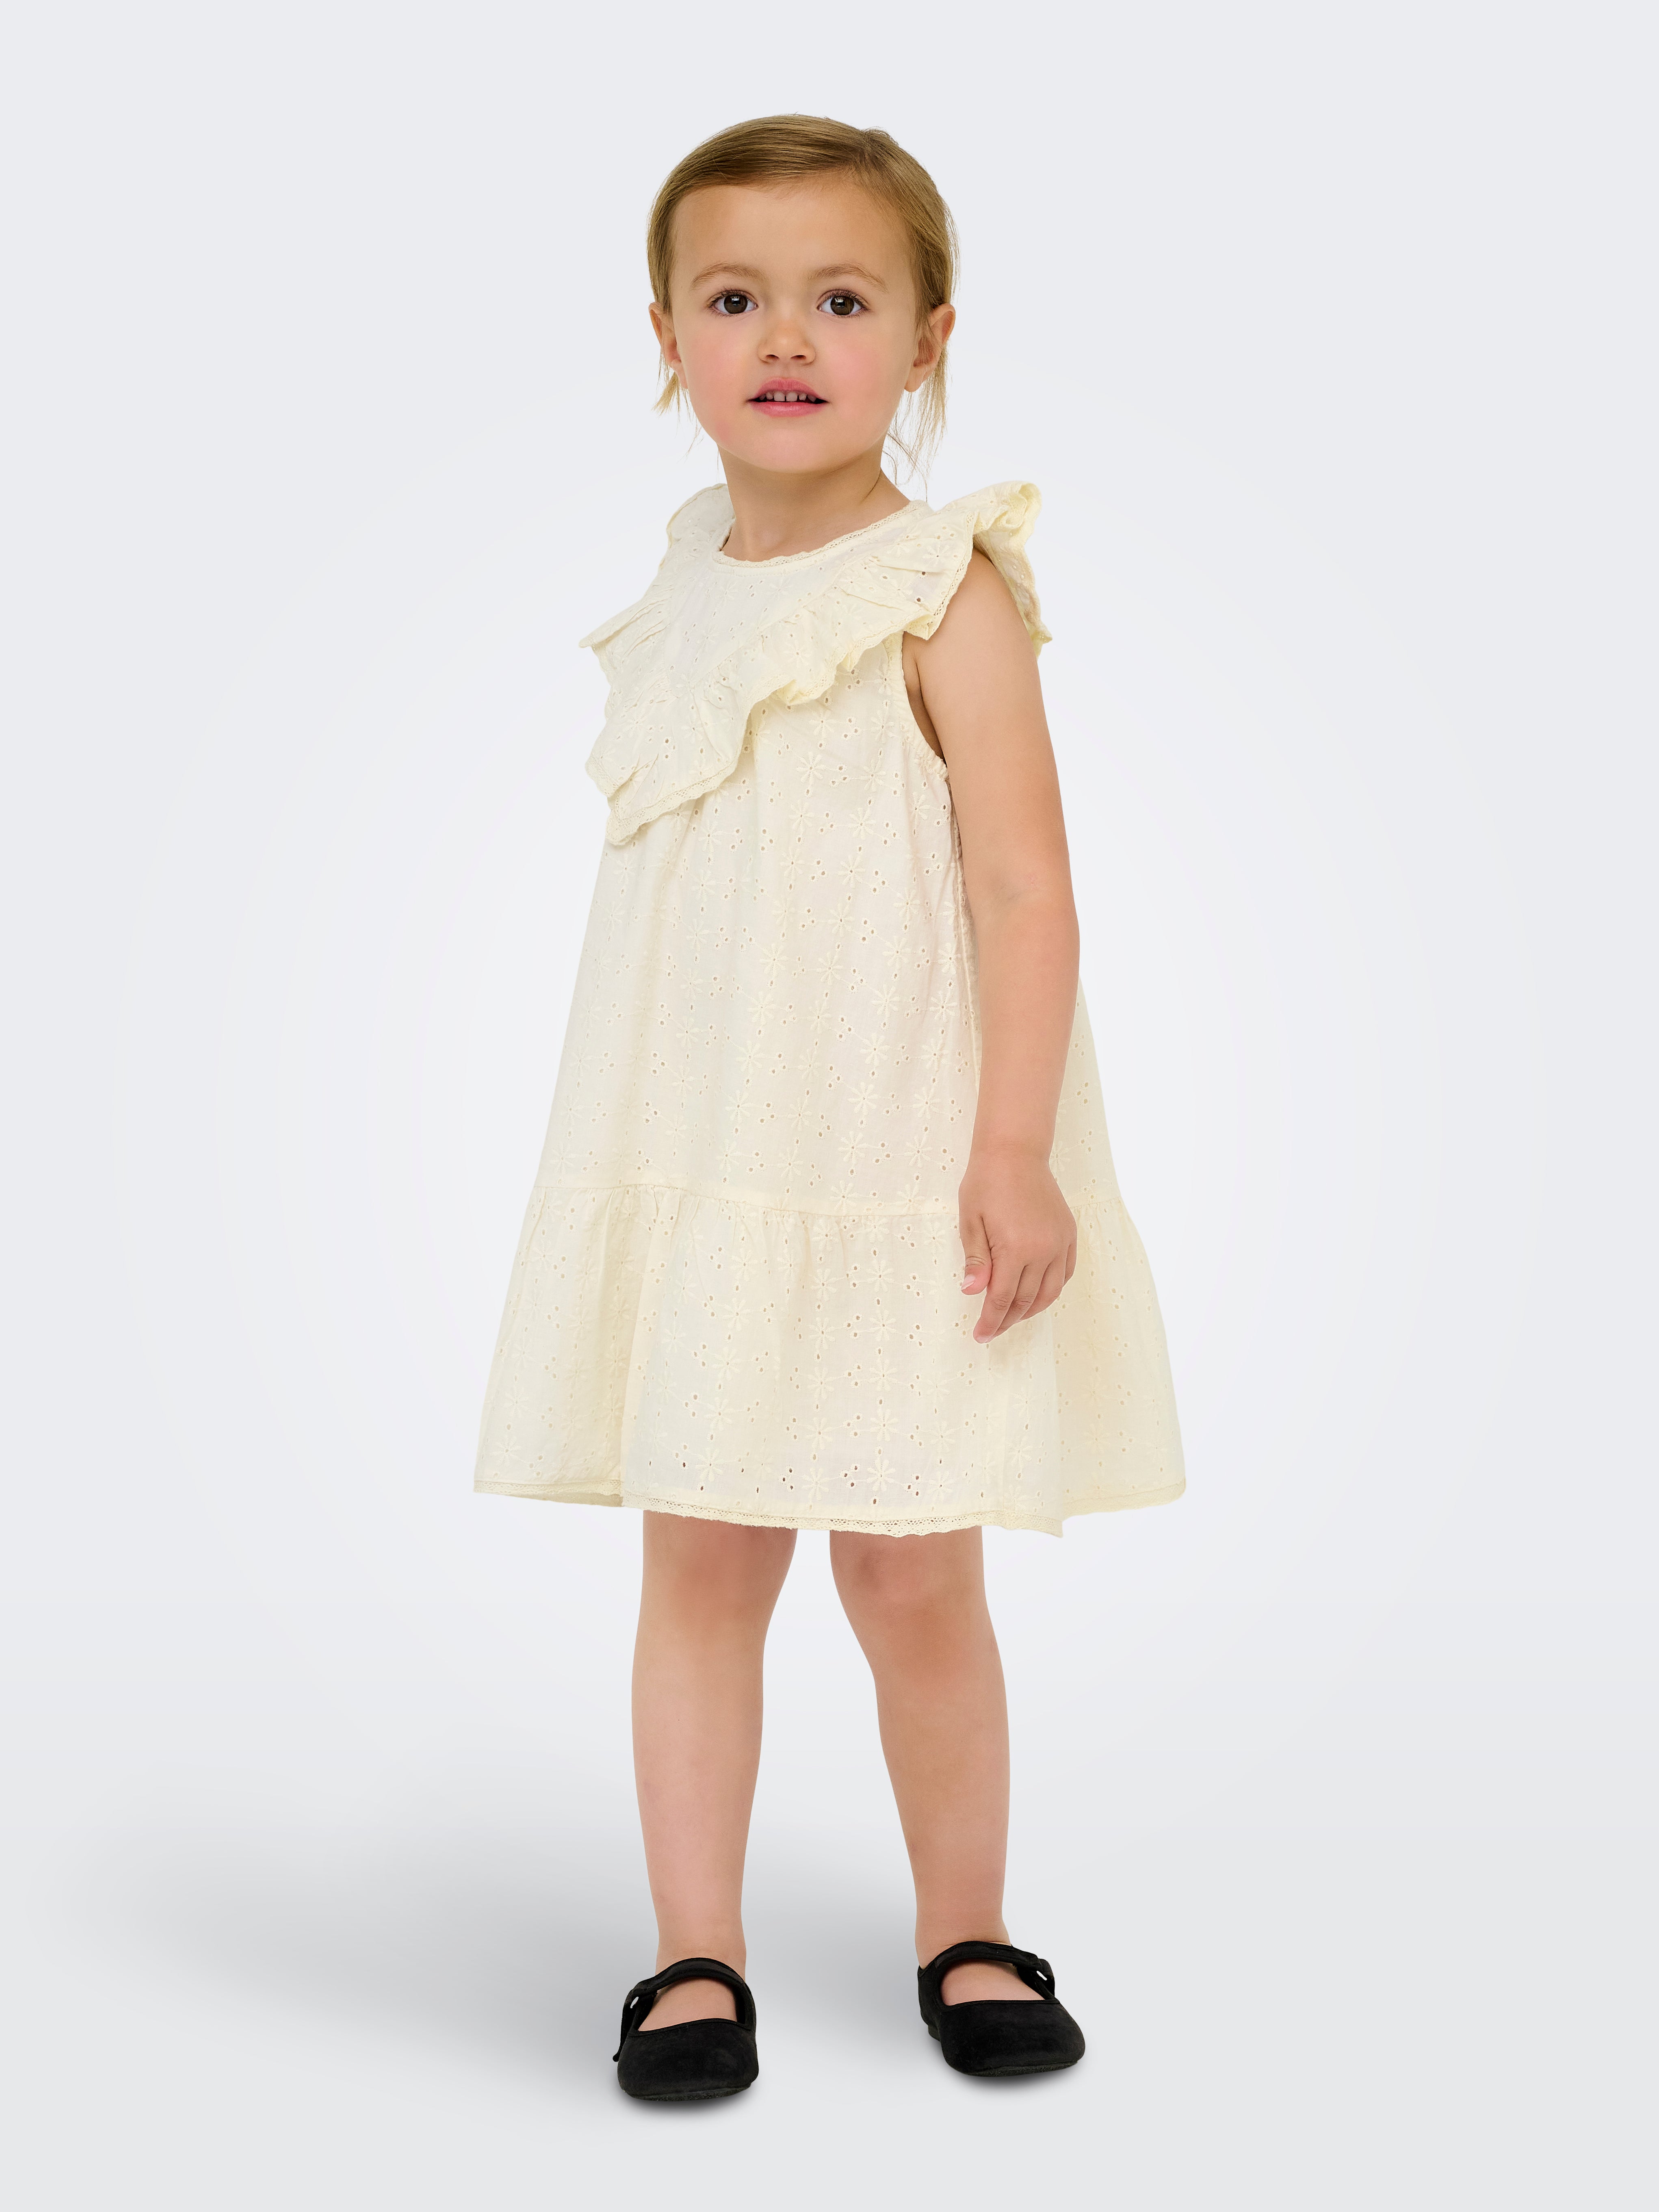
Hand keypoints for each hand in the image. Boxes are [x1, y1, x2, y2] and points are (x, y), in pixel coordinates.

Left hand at [958, 1146, 1076, 1343]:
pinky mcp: (1069, 1234)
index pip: (1002, 1298)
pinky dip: (1052, 1290)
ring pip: (1050, 1292)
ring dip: (1032, 1310)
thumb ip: (975, 1260)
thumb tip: (972, 1293)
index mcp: (1015, 1248)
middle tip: (992, 1330)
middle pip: (1027, 1301)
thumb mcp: (970, 1221)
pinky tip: (1038, 1294)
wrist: (1015, 1152)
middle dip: (1008, 1320)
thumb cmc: (986, 1183)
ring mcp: (1060, 1242)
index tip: (980, 1336)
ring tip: (1013, 1316)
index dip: (991, 1321)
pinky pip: (1066, 1273)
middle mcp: (1043, 1250)